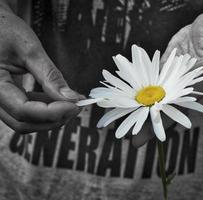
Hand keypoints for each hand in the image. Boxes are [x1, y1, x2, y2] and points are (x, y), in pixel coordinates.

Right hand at [0, 9, 82, 132]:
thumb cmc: (5, 30)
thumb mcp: (29, 50)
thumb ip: (50, 76)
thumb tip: (72, 99)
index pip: (23, 111)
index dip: (52, 112)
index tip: (76, 105)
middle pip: (23, 122)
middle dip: (53, 119)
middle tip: (76, 106)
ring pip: (24, 121)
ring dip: (50, 117)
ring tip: (71, 102)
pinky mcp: (5, 98)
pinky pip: (24, 111)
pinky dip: (43, 109)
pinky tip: (58, 99)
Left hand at [132, 11, 202, 146]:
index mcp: (202, 83)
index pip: (184, 105)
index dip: (171, 118)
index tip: (157, 132)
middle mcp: (185, 85)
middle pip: (167, 108)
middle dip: (152, 124)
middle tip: (135, 141)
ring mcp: (173, 77)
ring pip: (156, 97)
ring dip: (142, 111)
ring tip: (125, 127)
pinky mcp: (164, 66)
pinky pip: (150, 78)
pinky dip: (138, 89)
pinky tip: (125, 98)